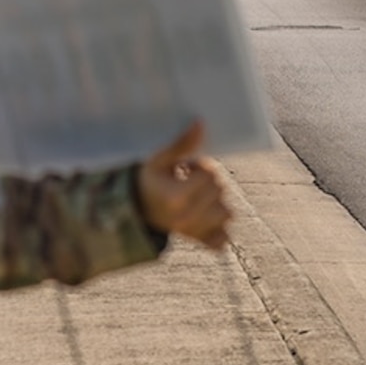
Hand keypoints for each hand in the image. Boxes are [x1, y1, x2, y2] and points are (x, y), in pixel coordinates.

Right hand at [137, 121, 231, 250]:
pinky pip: (221, 240)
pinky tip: (207, 216)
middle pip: (218, 191)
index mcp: (176, 198)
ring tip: (198, 196)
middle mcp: (186, 219)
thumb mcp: (159, 159)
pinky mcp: (198, 241)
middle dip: (208, 181)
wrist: (138, 208)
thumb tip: (200, 124)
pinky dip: (220, 229)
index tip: (186, 166)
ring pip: (227, 213)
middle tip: (190, 179)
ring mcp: (194, 233)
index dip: (200, 166)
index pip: (208, 176)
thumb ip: (181, 144)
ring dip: (216, 201)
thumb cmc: (150, 180)